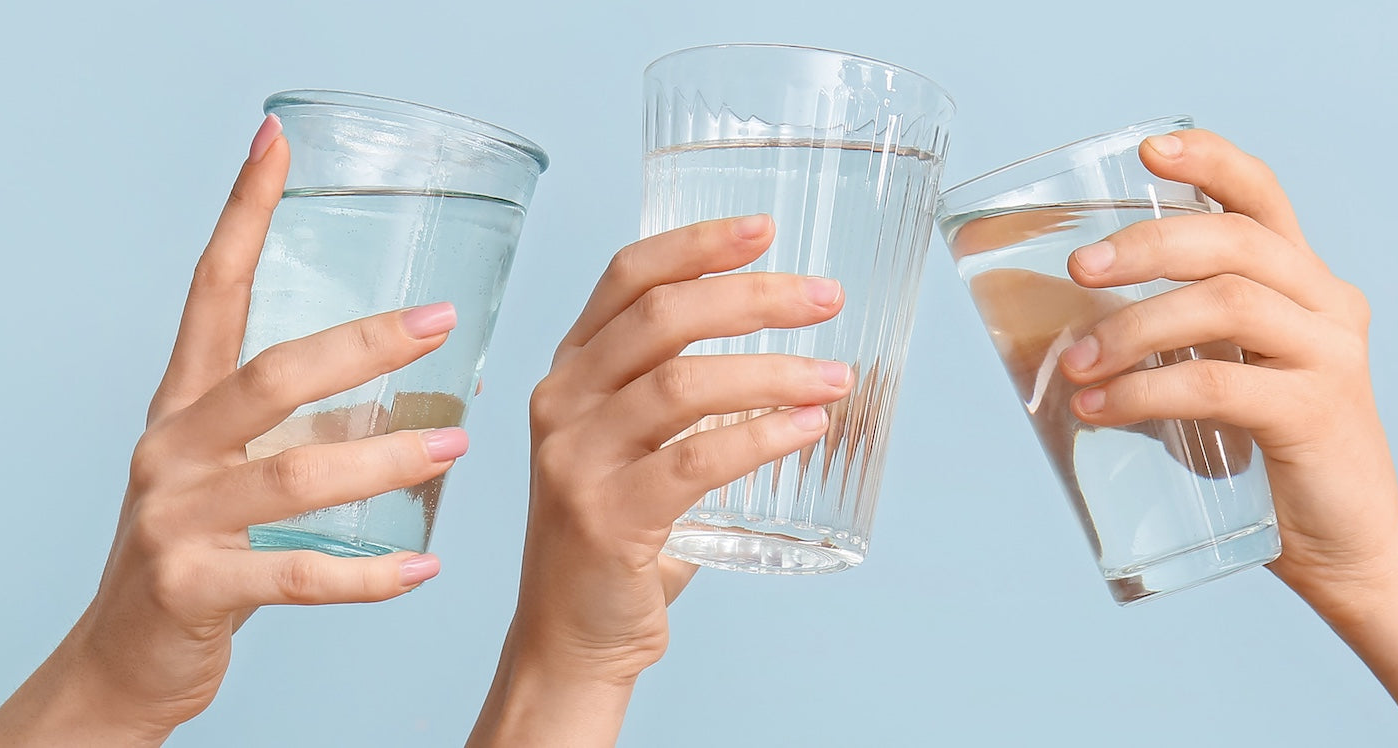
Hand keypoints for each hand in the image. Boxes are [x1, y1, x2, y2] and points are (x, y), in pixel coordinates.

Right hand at [0, 115, 466, 746]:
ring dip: (388, 463)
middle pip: (272, 375)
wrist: (123, 661)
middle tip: (439, 324)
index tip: (276, 141)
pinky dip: (367, 577)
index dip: (243, 213)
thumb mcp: (220, 469)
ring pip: (297, 476)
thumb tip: (378, 359)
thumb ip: (279, 420)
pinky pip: (297, 574)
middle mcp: (170, 449)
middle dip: (363, 345)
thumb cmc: (191, 556)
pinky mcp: (191, 586)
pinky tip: (422, 570)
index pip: (210, 289)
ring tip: (456, 448)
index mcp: (180, 406)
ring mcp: (174, 519)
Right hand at [467, 215, 852, 745]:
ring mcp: (577, 460)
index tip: (765, 228)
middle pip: (662, 317)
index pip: (627, 277)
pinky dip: (761, 437)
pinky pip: (694, 461)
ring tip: (835, 377)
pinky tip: (808, 427)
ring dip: (772, 372)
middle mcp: (562, 403)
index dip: (697, 243)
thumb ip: (686, 397)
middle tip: (825, 298)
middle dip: (753, 298)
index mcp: (571, 372)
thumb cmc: (620, 535)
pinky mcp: (606, 519)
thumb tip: (804, 359)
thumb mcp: (635, 445)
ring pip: (680, 383)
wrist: (572, 637)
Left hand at [1050, 128, 1397, 606]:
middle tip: (1080, 271)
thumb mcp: (1231, 383)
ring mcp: (1330, 357)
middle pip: (1233, 241)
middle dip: (1145, 247)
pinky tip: (1101, 409)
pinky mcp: (1316, 412)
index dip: (1209, 162)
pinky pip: (1220, 382)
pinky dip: (1148, 390)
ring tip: (1076, 364)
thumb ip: (1181, 347)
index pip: (1264, 196)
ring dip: (1135, 326)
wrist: (1350, 557)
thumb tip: (1062, 335)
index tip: (1148, 151)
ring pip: (1225, 303)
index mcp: (1308, 286)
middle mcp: (1330, 305)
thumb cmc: (1272, 467)